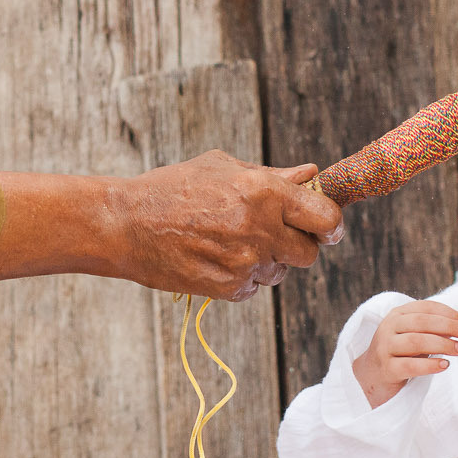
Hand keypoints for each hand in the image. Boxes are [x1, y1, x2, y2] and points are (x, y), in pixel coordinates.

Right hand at [112, 152, 344, 299]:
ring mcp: (245, 263)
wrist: (126, 224)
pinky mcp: (228, 289)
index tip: (327, 228)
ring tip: (229, 242)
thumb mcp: (222, 168)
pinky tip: (214, 257)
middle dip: (298, 245)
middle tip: (274, 235)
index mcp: (264, 192)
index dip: (331, 224)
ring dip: (265, 261)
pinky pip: (252, 288)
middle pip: (309, 253)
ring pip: (279, 273)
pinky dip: (240, 277)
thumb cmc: (172, 188)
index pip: (326, 217)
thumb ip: (272, 176)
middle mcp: (260, 229)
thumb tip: (310, 174)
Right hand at [353, 301, 457, 408]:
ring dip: (442, 345)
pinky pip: (410, 365)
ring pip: (416, 342)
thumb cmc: (400, 353)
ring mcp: (385, 348)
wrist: (371, 376)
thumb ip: (433, 330)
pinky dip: (430, 365)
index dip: (449, 314)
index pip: (426, 307)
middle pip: (422, 322)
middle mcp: (388, 327)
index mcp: (397, 314)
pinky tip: (445, 365)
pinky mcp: (387, 369)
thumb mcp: (414, 335)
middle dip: (448, 327)